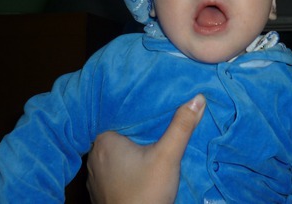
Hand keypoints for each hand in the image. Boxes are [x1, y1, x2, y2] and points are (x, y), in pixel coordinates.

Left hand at [86, 94, 205, 203]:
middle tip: (159, 120)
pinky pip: (114, 168)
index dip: (140, 108)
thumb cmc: (146, 193)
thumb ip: (181, 126)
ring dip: (132, 147)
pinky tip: (140, 163)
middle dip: (138, 128)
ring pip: (117, 151)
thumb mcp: (168, 156)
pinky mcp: (101, 190)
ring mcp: (95, 175)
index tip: (156, 103)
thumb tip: (197, 98)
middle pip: (120, 133)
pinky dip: (126, 164)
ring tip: (151, 139)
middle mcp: (94, 155)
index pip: (122, 114)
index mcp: (104, 140)